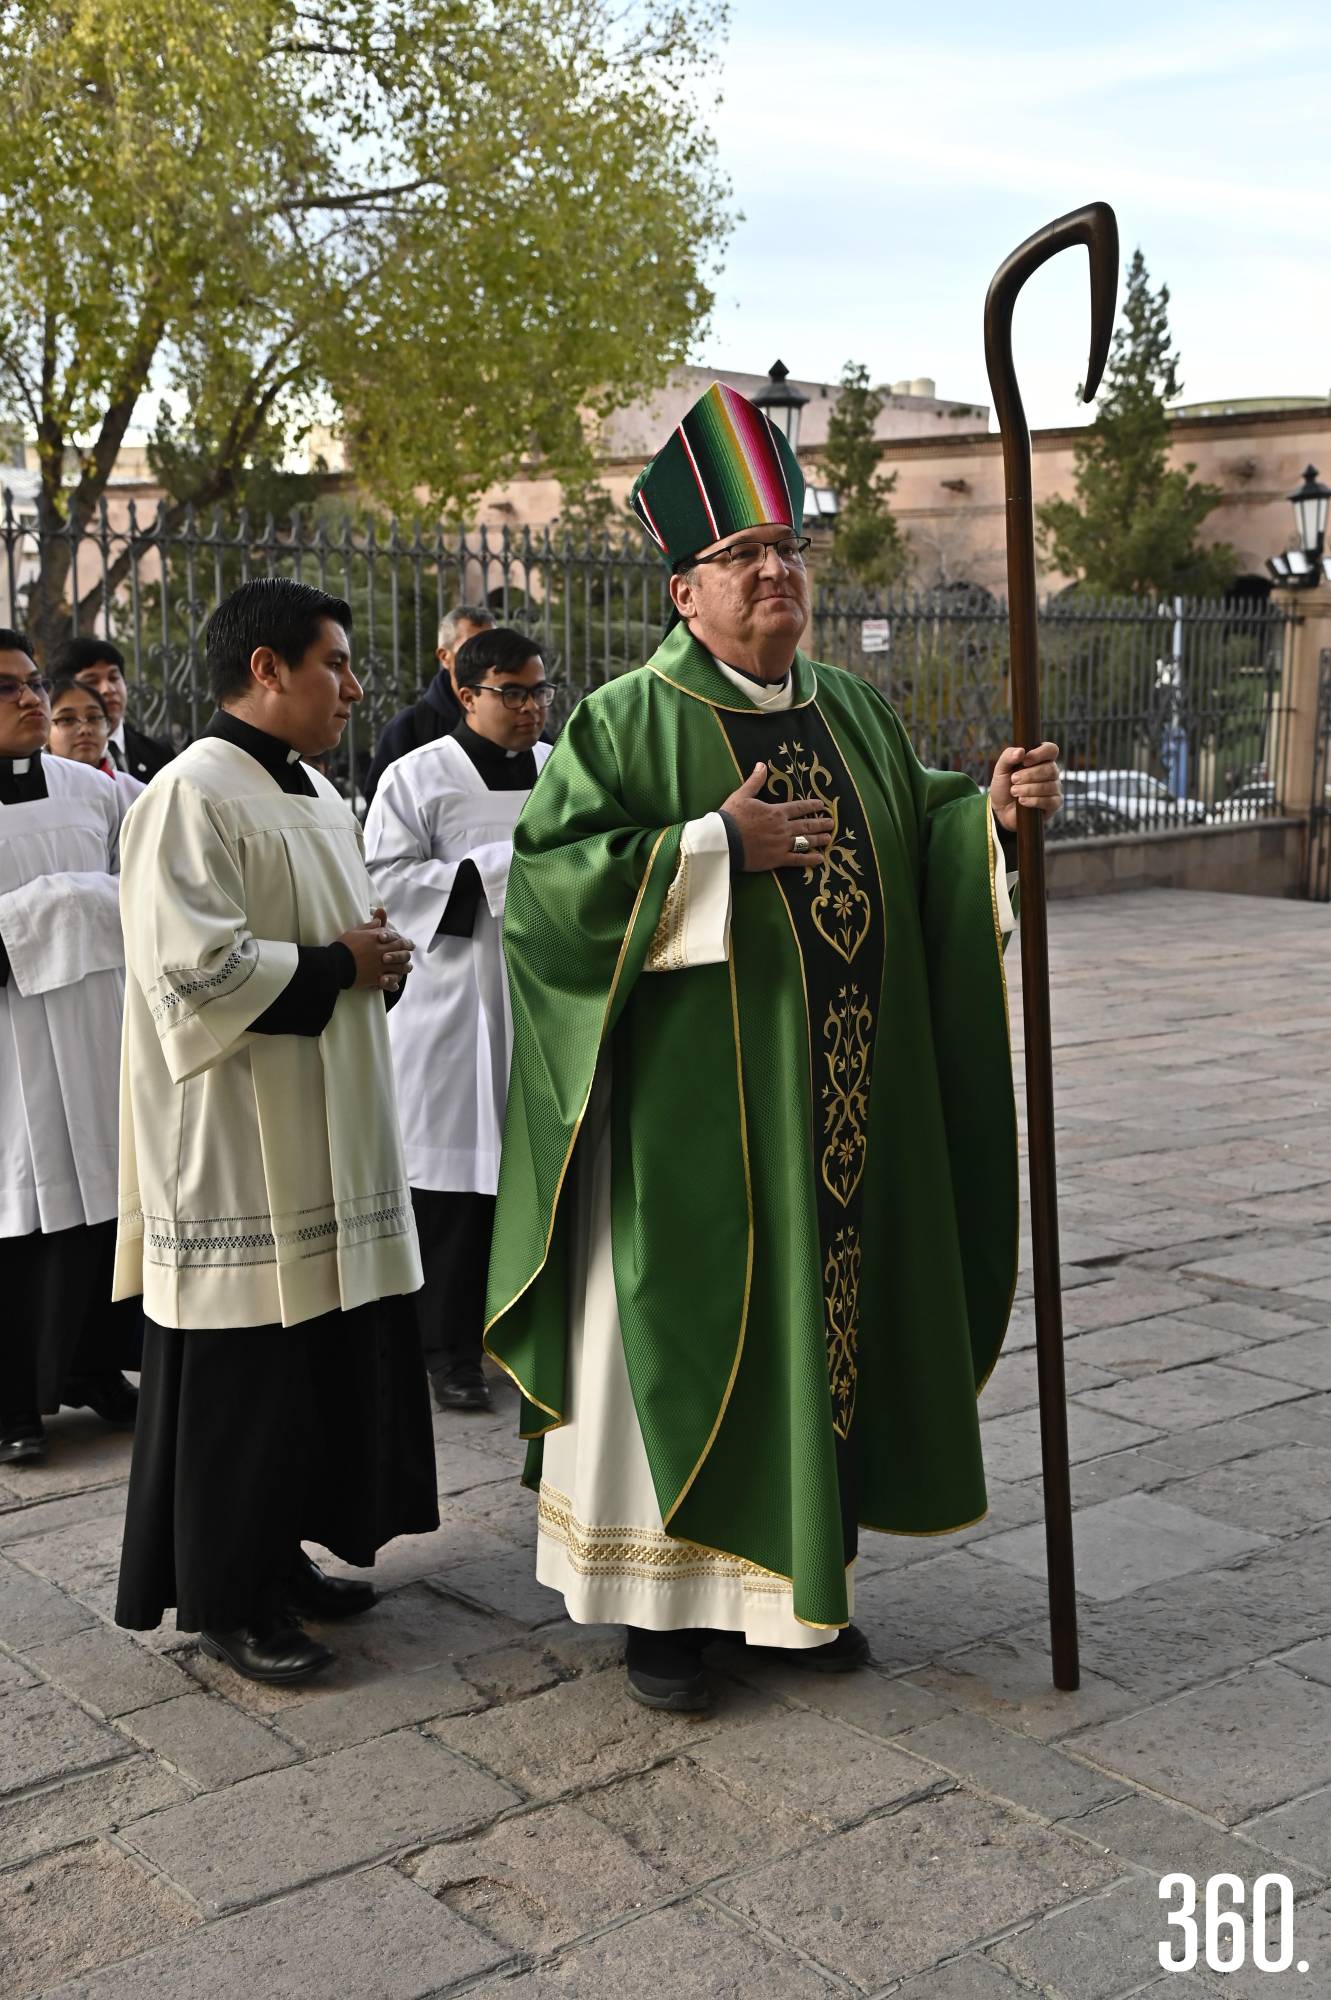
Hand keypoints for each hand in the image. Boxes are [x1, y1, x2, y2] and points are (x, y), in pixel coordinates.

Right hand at [336, 906, 414, 990]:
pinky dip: (393, 984)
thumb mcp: (356, 931)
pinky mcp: (376, 978)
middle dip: (407, 953)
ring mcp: (380, 966)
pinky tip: (395, 984)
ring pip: (400, 967)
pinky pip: (390, 982)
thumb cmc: (343, 946)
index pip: (396, 938)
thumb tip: (380, 920)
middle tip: (409, 955)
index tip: (408, 944)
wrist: (334, 964)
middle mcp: (381, 952)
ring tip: (405, 969)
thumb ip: (370, 926)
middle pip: (401, 952)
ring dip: (404, 968)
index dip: (404, 941)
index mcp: (377, 939)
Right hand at [720, 762, 834, 871]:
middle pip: (807, 825)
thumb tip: (761, 764)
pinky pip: (797, 859)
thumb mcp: (742, 795)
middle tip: (831, 823)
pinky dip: (809, 859)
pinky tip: (820, 859)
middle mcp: (783, 828)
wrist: (723, 840)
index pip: (799, 807)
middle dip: (821, 823)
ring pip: (806, 841)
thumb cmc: (731, 817)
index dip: (812, 806)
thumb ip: (755, 781)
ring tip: (829, 838)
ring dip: (819, 839)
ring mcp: (782, 844)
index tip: (821, 805)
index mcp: (777, 812)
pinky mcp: (777, 859)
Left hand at [990, 743, 1061, 832]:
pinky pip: (1049, 801)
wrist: (1001, 809)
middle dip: (1029, 775)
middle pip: (1050, 769)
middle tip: (1014, 779)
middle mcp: (1051, 772)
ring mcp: (1055, 788)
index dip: (1040, 753)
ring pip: (1049, 786)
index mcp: (1041, 759)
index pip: (1051, 749)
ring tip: (1014, 791)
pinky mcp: (1054, 803)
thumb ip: (1008, 756)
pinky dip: (1033, 801)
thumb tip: (1021, 751)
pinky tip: (1022, 801)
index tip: (1024, 761)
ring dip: (1028, 789)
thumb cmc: (1004, 786)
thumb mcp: (1001, 769)